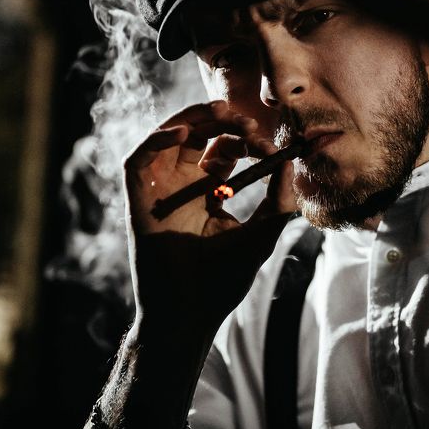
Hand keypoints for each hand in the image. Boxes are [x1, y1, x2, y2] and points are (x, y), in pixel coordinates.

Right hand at [124, 99, 295, 340]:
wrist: (190, 313)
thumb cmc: (223, 281)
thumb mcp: (262, 234)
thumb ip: (278, 199)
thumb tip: (292, 161)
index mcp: (211, 192)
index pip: (225, 150)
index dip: (246, 140)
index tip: (268, 146)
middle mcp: (183, 186)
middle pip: (198, 136)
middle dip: (222, 121)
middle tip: (246, 122)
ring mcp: (159, 190)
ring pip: (169, 137)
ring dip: (192, 118)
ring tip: (221, 115)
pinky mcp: (137, 200)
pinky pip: (139, 158)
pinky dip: (156, 139)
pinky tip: (183, 134)